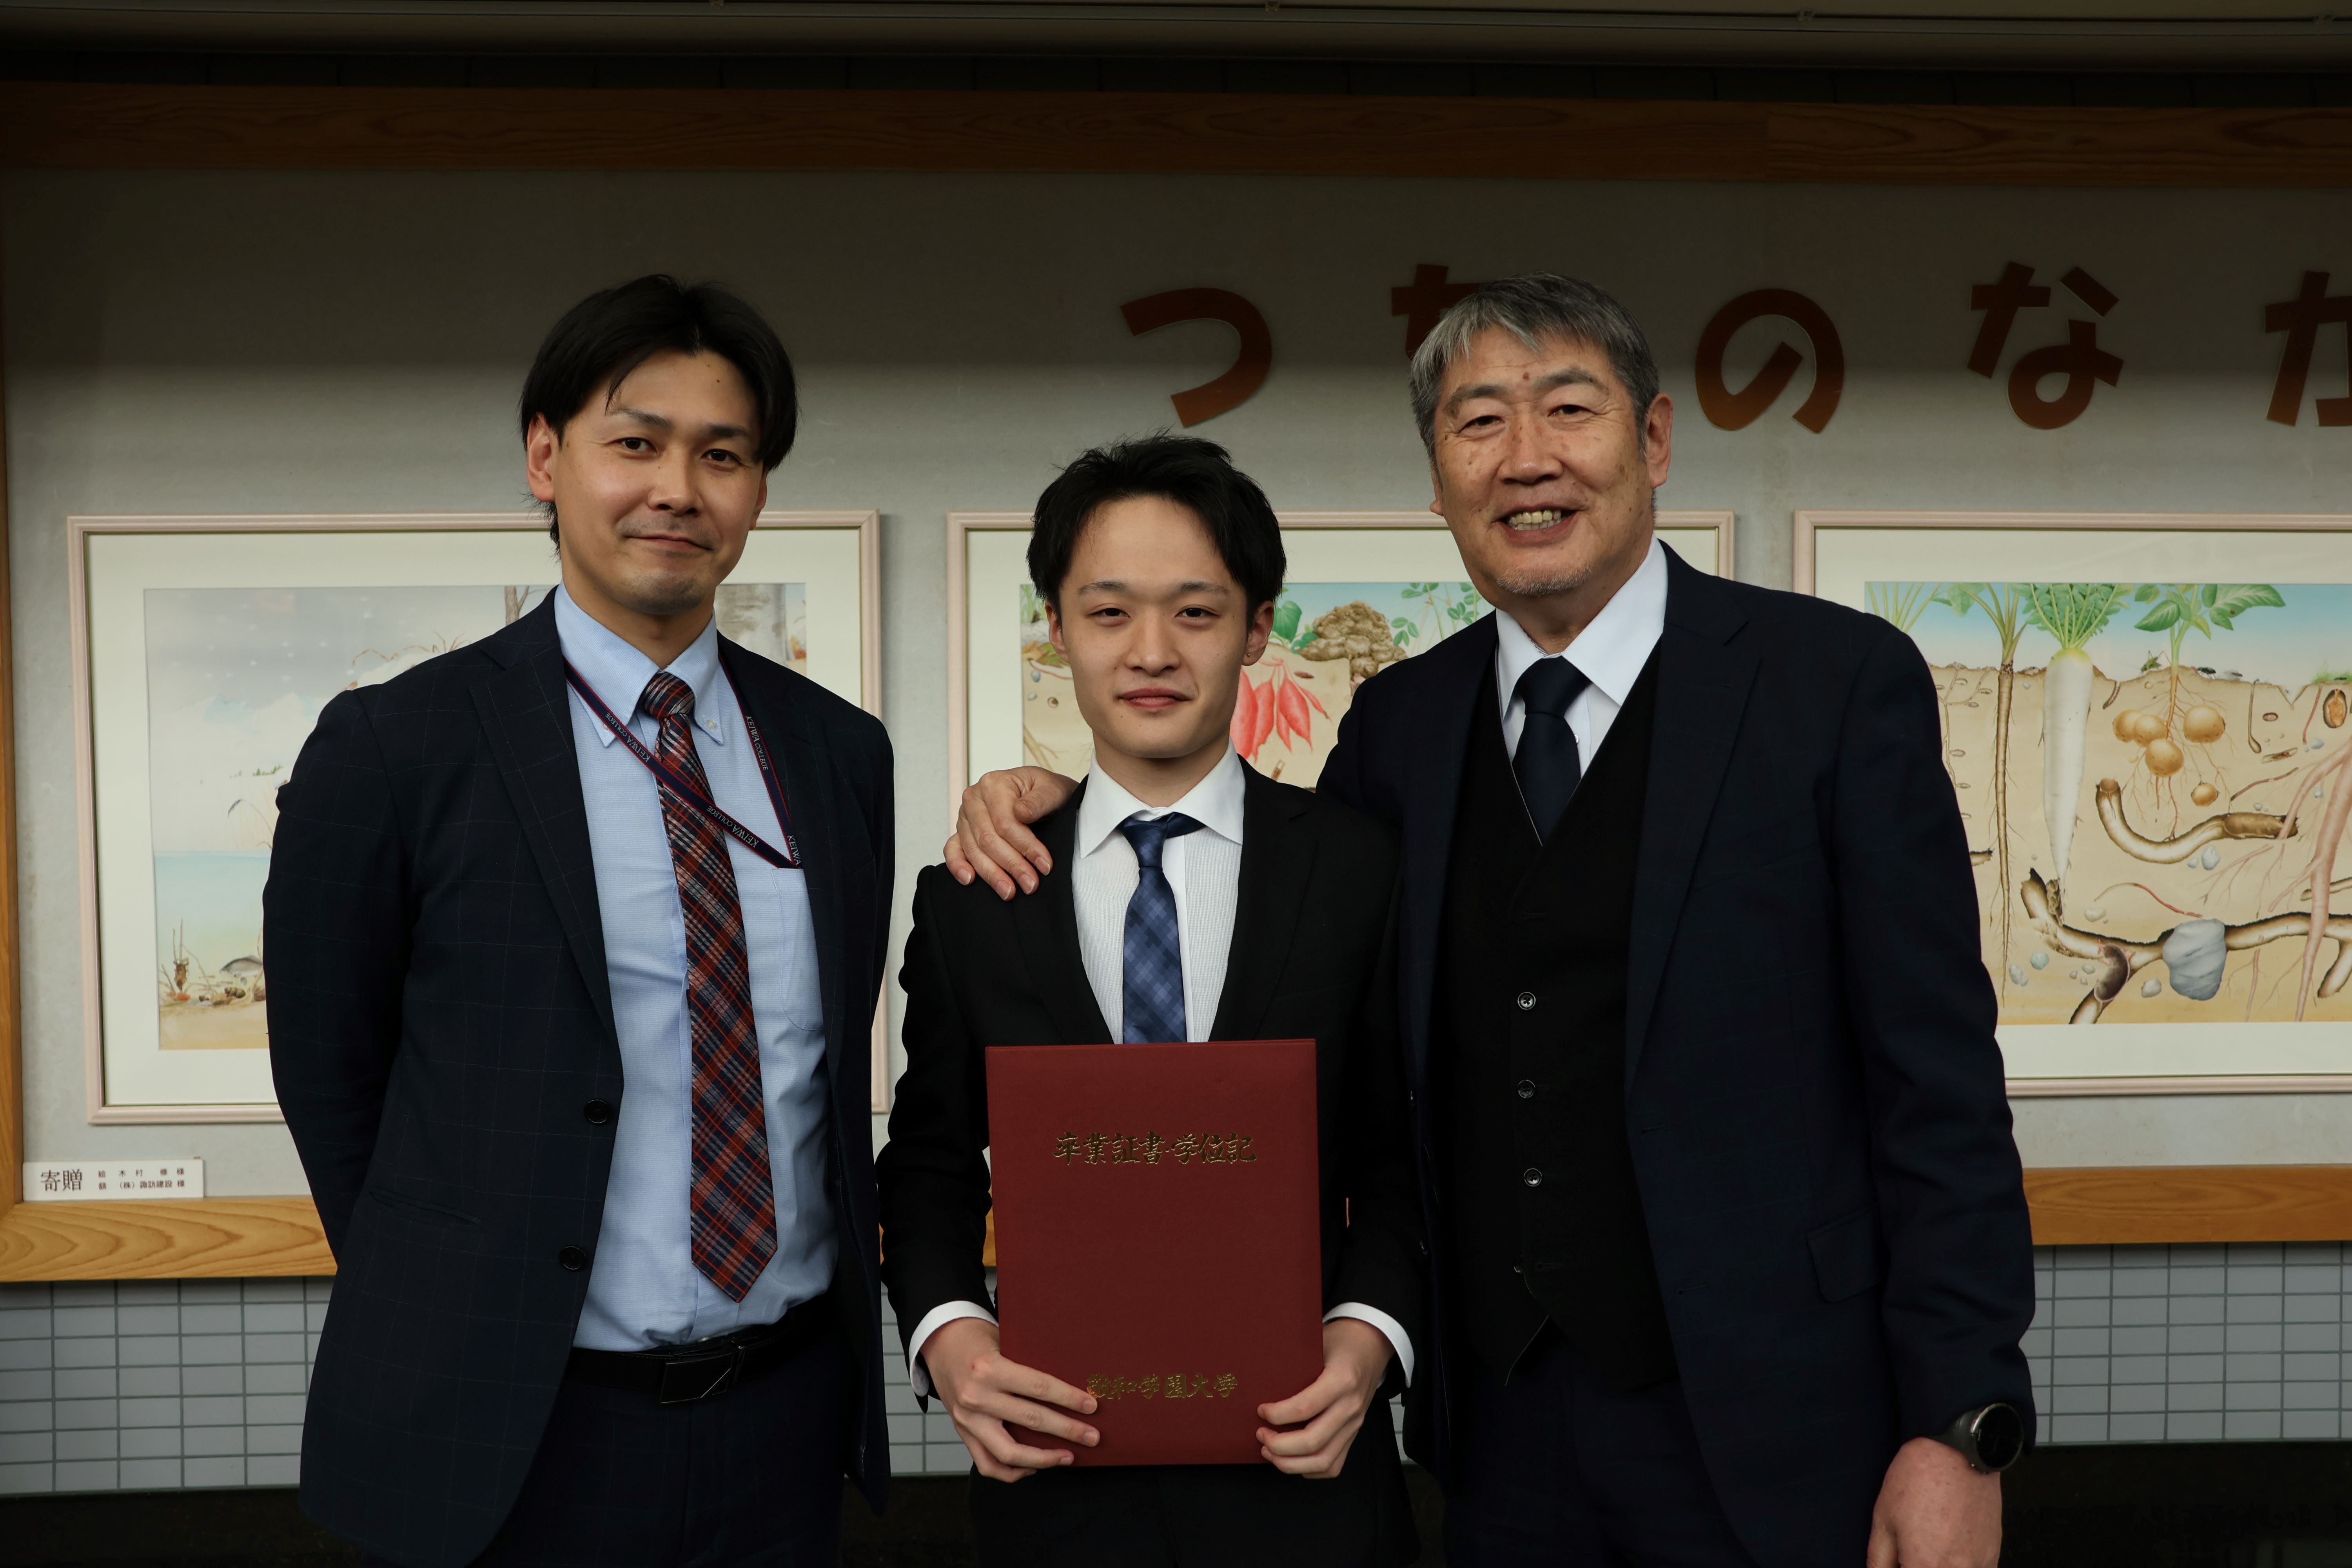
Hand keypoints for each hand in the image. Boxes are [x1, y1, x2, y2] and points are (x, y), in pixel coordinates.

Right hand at [921, 1318, 1099, 1481]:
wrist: (941, 1344)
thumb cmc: (978, 1340)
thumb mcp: (1005, 1341)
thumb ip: (1029, 1364)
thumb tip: (1071, 1386)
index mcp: (989, 1369)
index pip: (1038, 1387)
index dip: (1068, 1399)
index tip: (1091, 1406)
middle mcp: (976, 1397)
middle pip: (1031, 1421)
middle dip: (1068, 1430)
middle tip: (1093, 1437)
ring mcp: (967, 1420)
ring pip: (1009, 1453)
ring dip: (1044, 1459)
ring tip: (1068, 1456)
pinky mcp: (963, 1434)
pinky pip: (988, 1464)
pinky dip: (1013, 1471)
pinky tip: (1034, 1466)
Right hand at [943, 767, 1077, 898]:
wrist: (1041, 792)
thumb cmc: (1046, 791)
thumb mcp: (1053, 790)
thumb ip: (1039, 800)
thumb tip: (1021, 813)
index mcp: (994, 784)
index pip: (1005, 822)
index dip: (1025, 846)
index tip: (1044, 864)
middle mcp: (974, 799)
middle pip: (988, 839)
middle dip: (1011, 865)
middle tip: (1030, 884)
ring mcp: (965, 816)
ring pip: (973, 849)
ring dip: (991, 873)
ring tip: (1009, 891)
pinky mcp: (962, 831)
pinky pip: (953, 849)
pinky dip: (958, 865)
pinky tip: (969, 879)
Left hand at [1253, 1318, 1391, 1478]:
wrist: (1371, 1346)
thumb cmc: (1340, 1342)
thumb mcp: (1317, 1342)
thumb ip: (1295, 1362)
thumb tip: (1258, 1378)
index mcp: (1341, 1379)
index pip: (1305, 1407)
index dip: (1277, 1414)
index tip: (1261, 1410)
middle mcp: (1350, 1406)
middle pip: (1313, 1441)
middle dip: (1279, 1445)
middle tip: (1260, 1434)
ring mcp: (1354, 1424)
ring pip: (1323, 1460)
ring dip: (1291, 1463)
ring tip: (1269, 1451)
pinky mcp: (1353, 1435)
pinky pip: (1333, 1465)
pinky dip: (1309, 1468)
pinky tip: (1291, 1459)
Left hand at [1866, 1435, 2000, 1567]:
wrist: (1957, 1451)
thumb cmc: (1918, 1479)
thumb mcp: (1883, 1518)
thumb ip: (1879, 1558)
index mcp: (1925, 1566)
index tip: (1896, 1561)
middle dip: (1916, 1566)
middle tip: (1909, 1551)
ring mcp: (1980, 1565)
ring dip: (1938, 1566)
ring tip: (1929, 1544)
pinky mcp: (1993, 1554)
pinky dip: (1959, 1565)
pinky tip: (1947, 1547)